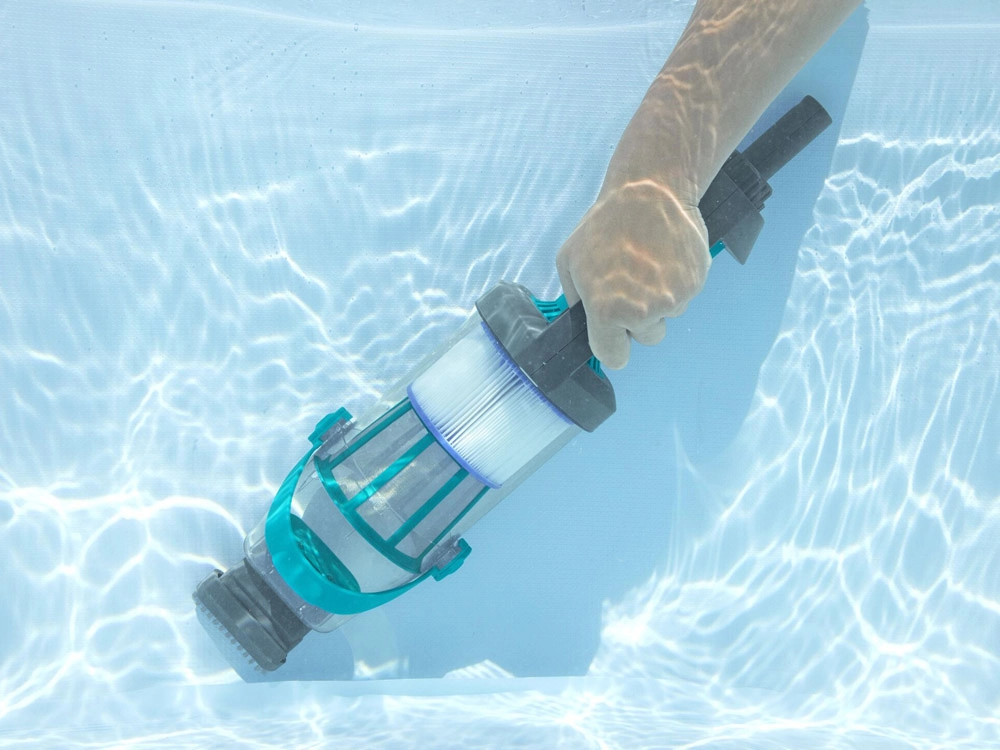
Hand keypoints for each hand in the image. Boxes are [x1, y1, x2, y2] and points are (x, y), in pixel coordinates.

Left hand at [555, 180, 710, 368]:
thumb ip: (575, 299)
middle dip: (639, 321)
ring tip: (649, 264)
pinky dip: (677, 283)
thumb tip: (582, 319)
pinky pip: (684, 297)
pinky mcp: (695, 285)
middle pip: (646, 338)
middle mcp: (642, 312)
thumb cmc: (604, 225)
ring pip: (667, 316)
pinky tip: (665, 257)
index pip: (613, 357)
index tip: (614, 333)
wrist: (649, 192)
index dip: (613, 345)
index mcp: (606, 311)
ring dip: (659, 301)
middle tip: (631, 285)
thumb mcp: (570, 261)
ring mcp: (672, 299)